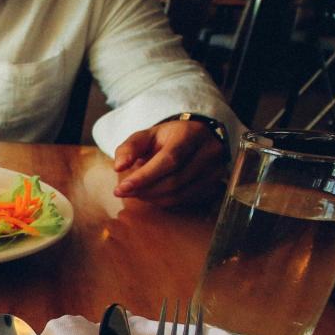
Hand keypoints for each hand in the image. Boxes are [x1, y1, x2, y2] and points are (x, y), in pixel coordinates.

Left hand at [112, 120, 227, 208]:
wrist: (197, 138)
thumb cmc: (168, 138)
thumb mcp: (147, 135)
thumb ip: (129, 148)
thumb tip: (118, 167)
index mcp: (191, 133)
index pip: (169, 159)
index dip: (145, 176)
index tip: (121, 188)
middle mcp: (209, 151)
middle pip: (174, 180)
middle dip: (145, 190)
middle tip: (124, 192)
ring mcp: (215, 169)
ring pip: (180, 194)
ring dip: (153, 198)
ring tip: (136, 192)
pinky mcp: (215, 184)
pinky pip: (186, 200)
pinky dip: (165, 201)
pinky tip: (152, 195)